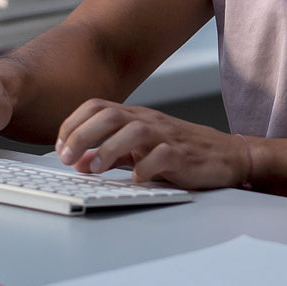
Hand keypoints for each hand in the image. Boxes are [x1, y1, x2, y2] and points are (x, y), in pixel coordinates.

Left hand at [55, 99, 250, 188]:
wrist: (226, 154)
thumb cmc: (181, 150)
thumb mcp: (141, 150)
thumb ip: (111, 154)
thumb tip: (79, 162)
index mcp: (136, 116)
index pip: (97, 106)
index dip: (73, 123)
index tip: (60, 146)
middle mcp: (149, 121)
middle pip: (110, 114)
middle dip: (83, 134)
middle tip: (67, 157)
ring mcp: (167, 136)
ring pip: (135, 130)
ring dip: (109, 148)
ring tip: (96, 168)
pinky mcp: (184, 154)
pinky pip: (163, 155)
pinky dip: (145, 166)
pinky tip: (135, 178)